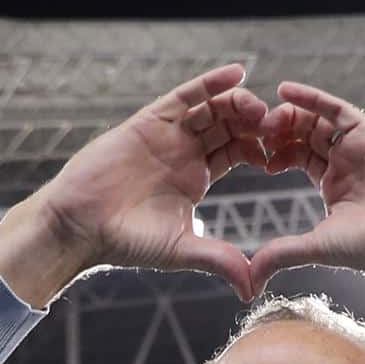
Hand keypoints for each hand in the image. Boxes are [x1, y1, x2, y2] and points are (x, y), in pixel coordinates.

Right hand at [0, 64, 266, 306]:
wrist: (80, 225)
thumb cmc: (126, 241)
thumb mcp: (181, 249)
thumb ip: (219, 260)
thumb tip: (253, 290)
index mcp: (197, 177)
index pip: (238, 151)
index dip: (262, 147)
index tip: (284, 151)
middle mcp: (184, 151)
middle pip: (229, 124)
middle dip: (255, 122)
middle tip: (277, 126)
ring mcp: (167, 134)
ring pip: (211, 107)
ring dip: (237, 103)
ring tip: (258, 107)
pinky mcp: (149, 120)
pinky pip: (184, 96)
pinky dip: (210, 83)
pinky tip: (236, 73)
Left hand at [249, 81, 364, 304]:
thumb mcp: (317, 246)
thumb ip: (282, 254)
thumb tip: (250, 279)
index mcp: (334, 181)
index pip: (297, 155)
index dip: (275, 153)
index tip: (255, 157)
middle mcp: (346, 159)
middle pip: (304, 133)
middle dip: (278, 131)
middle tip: (255, 135)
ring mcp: (358, 144)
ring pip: (316, 118)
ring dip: (289, 115)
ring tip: (266, 120)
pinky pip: (336, 108)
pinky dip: (311, 97)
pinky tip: (284, 90)